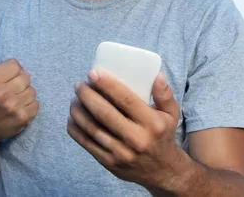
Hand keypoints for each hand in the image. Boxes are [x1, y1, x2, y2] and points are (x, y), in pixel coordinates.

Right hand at [0, 59, 38, 145]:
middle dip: (21, 83)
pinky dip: (29, 106)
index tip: (8, 79)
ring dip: (25, 95)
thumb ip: (2, 69)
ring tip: (15, 101)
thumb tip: (21, 68)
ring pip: (32, 90)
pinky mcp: (23, 118)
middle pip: (26, 77)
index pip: (15, 65)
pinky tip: (19, 110)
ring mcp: (13, 107)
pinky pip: (36, 104)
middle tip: (12, 91)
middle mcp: (1, 94)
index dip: (13, 71)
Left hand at [67, 70, 189, 191]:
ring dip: (79, 111)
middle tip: (79, 84)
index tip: (93, 73)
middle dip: (87, 96)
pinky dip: (76, 130)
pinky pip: (87, 144)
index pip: (126, 100)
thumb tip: (157, 75)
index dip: (107, 85)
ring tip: (74, 99)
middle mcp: (136, 139)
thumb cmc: (163, 135)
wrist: (162, 171)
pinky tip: (72, 117)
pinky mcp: (110, 163)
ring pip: (92, 128)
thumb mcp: (171, 114)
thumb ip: (164, 94)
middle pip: (104, 113)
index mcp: (151, 123)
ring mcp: (121, 153)